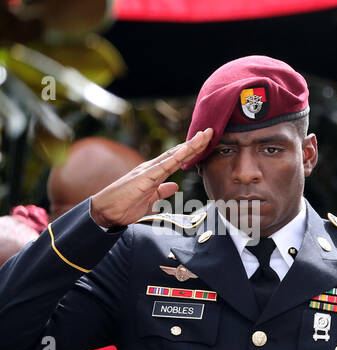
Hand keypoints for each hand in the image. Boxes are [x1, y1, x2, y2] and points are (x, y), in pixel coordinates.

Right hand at [88, 129, 212, 227]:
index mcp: (155, 174)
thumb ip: (162, 192)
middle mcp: (152, 168)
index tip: (206, 142)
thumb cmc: (125, 206)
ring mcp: (148, 171)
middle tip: (211, 131)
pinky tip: (187, 150)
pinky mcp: (145, 177)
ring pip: (174, 155)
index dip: (192, 151)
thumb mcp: (151, 201)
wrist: (106, 212)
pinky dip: (177, 157)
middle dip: (195, 143)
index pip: (177, 159)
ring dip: (190, 145)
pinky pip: (164, 165)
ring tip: (204, 135)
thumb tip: (175, 185)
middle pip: (178, 153)